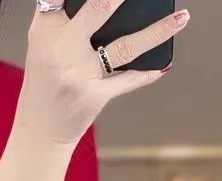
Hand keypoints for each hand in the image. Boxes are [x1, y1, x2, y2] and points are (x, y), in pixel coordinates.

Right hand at [17, 1, 189, 146]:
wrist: (40, 128)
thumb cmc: (45, 81)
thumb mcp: (41, 43)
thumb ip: (62, 16)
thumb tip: (106, 4)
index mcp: (46, 29)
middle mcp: (62, 48)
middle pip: (98, 9)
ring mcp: (80, 74)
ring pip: (124, 46)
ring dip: (157, 31)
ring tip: (181, 17)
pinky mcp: (94, 96)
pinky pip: (127, 80)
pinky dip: (147, 73)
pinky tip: (164, 64)